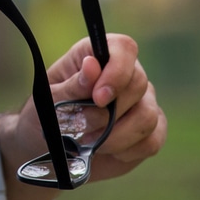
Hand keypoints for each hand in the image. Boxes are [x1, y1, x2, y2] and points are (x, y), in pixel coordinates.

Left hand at [0, 34, 166, 199]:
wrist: (48, 150)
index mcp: (98, 56)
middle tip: (85, 128)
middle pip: (139, 83)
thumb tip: (92, 65)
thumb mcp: (50, 100)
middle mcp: (126, 74)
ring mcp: (142, 101)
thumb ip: (73, 85)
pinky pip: (152, 140)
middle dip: (111, 113)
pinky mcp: (150, 130)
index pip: (124, 48)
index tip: (98, 98)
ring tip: (92, 143)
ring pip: (148, 115)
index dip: (117, 70)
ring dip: (117, 136)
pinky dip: (128, 151)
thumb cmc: (47, 115)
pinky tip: (108, 151)